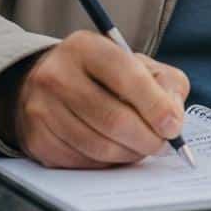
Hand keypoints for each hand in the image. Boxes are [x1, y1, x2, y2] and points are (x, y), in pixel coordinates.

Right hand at [0, 31, 189, 168]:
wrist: (50, 83)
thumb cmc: (104, 75)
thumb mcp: (137, 64)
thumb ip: (165, 84)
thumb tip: (173, 120)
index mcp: (86, 47)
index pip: (126, 76)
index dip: (154, 105)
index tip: (173, 127)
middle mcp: (57, 74)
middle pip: (113, 119)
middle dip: (147, 139)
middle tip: (162, 145)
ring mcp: (42, 108)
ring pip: (98, 146)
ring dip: (130, 154)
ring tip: (141, 147)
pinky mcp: (37, 139)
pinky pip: (82, 162)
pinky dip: (107, 163)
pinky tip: (115, 150)